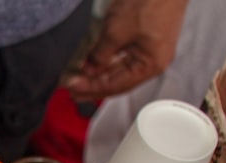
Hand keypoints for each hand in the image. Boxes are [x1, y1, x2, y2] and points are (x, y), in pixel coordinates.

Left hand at [64, 0, 188, 100]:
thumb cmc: (149, 2)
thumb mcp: (116, 32)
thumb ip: (100, 55)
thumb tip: (90, 70)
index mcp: (150, 65)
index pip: (115, 85)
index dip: (91, 88)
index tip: (72, 87)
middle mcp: (154, 61)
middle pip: (119, 81)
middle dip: (94, 86)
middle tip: (73, 91)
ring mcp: (151, 50)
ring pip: (121, 70)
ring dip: (100, 75)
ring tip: (81, 80)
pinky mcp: (147, 38)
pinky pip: (125, 57)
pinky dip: (109, 62)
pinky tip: (94, 64)